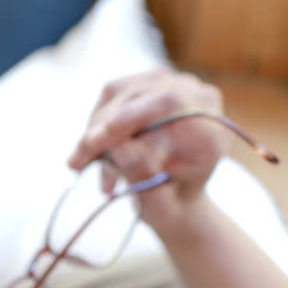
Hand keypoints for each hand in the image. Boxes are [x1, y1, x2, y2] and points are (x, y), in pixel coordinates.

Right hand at [67, 69, 228, 234]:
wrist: (175, 197)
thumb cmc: (170, 207)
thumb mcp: (160, 207)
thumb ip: (145, 179)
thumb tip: (122, 148)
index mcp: (210, 129)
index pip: (167, 102)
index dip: (126, 117)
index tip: (93, 143)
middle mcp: (197, 97)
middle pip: (138, 96)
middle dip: (101, 129)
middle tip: (77, 162)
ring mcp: (173, 82)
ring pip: (119, 94)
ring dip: (95, 129)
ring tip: (84, 164)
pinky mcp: (149, 81)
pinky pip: (112, 94)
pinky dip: (97, 122)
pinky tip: (94, 150)